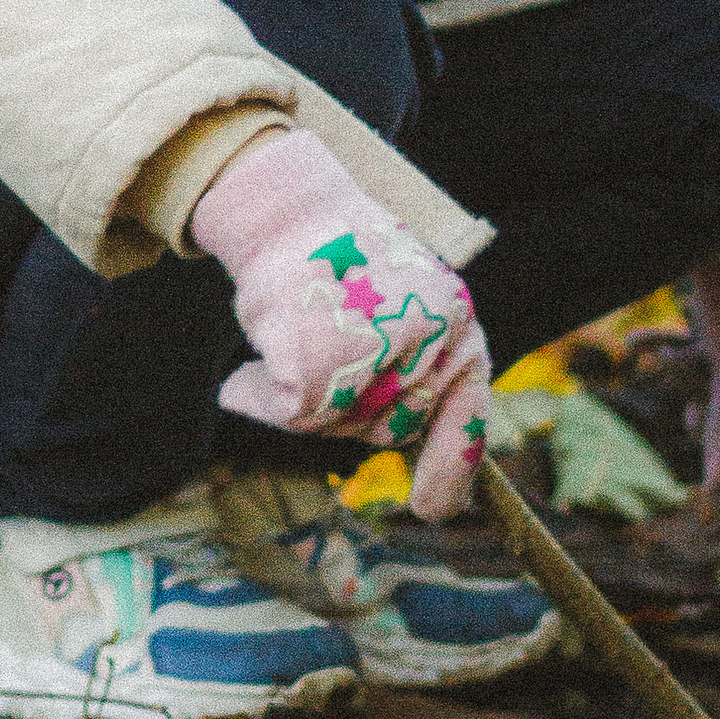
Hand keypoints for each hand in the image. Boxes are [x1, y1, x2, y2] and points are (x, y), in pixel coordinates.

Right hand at [190, 131, 491, 520]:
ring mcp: (370, 353)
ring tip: (297, 333)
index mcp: (456, 327)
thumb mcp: (407, 308)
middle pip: (388, 427)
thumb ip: (420, 376)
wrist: (289, 207)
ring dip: (309, 400)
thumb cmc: (344, 265)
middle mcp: (425, 339)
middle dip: (355, 409)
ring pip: (336, 424)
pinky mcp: (314, 364)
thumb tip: (440, 489)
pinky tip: (254, 362)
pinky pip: (287, 413)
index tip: (434, 511)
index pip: (465, 413)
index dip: (451, 468)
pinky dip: (258, 394)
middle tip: (328, 342)